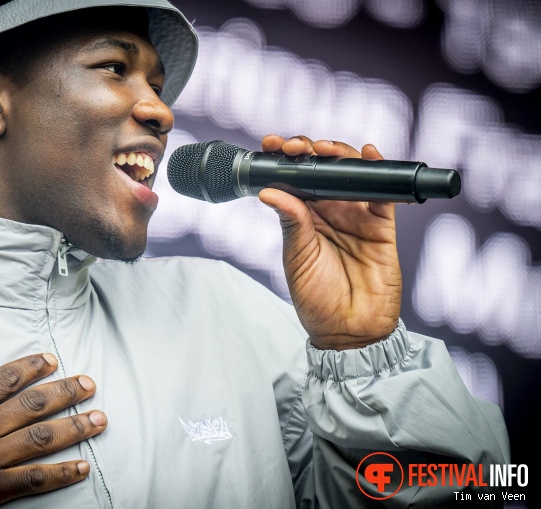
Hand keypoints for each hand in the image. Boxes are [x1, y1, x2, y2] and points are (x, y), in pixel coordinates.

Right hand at [0, 346, 106, 507]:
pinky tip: (81, 466)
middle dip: (65, 392)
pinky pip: (32, 480)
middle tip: (89, 384)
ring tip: (99, 418)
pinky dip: (60, 473)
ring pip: (41, 438)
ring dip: (74, 427)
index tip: (52, 360)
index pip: (5, 380)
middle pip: (33, 405)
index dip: (32, 367)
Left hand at [259, 135, 401, 349]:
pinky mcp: (382, 225)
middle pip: (323, 168)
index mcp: (304, 217)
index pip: (295, 178)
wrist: (349, 330)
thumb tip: (270, 190)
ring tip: (324, 149)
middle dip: (309, 149)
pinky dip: (378, 169)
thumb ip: (291, 222)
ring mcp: (356, 215)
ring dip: (339, 153)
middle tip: (295, 146)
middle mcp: (330, 211)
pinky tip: (369, 153)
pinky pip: (383, 191)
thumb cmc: (317, 298)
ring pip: (351, 172)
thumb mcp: (297, 257)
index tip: (270, 145)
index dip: (285, 158)